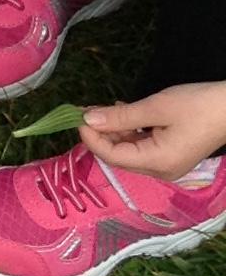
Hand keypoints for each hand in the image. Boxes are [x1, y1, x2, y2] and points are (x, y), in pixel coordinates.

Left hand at [78, 84, 225, 181]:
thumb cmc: (198, 105)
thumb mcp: (156, 107)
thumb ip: (121, 116)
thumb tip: (88, 119)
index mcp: (157, 162)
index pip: (112, 156)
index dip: (91, 138)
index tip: (77, 117)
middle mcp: (161, 170)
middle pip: (119, 155)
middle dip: (100, 134)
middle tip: (85, 110)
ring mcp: (167, 165)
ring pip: (130, 150)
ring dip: (115, 130)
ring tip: (103, 108)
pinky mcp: (172, 156)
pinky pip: (143, 147)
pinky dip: (130, 131)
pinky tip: (124, 113)